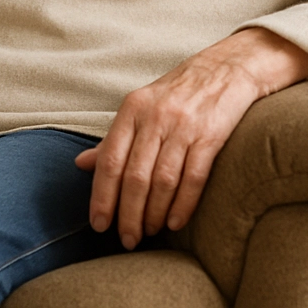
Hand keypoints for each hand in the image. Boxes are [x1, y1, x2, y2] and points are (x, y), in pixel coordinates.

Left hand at [75, 27, 307, 249]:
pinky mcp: (211, 135)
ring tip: (149, 232)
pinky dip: (183, 204)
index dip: (102, 196)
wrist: (227, 69)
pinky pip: (193, 177)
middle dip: (128, 214)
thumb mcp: (140, 107)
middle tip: (127, 239)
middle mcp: (155, 116)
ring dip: (153, 213)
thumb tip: (81, 164)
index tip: (99, 224)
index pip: (110, 160)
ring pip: (163, 181)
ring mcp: (184, 126)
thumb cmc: (178, 93)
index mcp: (132, 109)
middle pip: (135, 176)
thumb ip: (113, 139)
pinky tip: (175, 222)